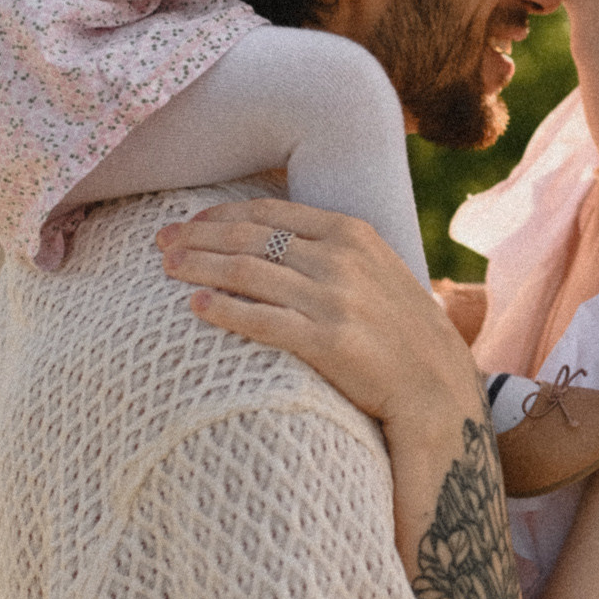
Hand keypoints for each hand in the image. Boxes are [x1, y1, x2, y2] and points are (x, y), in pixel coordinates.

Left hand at [157, 199, 485, 439]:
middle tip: (161, 242)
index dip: (222, 213)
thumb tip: (277, 240)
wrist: (436, 386)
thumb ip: (332, 250)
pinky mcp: (328, 341)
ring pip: (247, 272)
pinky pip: (262, 320)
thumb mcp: (376, 271)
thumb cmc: (400, 331)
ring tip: (167, 268)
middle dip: (198, 236)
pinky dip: (224, 310)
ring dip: (200, 267)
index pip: (270, 212)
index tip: (191, 221)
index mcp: (351, 234)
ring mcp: (335, 300)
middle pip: (250, 237)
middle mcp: (340, 259)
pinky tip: (196, 307)